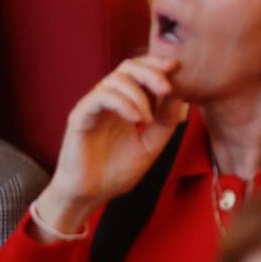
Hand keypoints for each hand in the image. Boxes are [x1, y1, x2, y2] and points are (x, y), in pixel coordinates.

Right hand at [35, 55, 186, 237]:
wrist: (90, 196)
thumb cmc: (116, 172)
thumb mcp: (150, 145)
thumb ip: (165, 121)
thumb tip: (180, 95)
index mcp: (124, 103)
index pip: (139, 71)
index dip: (156, 65)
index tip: (177, 67)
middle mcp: (107, 100)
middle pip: (127, 67)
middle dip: (150, 72)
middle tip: (167, 87)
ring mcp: (92, 106)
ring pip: (115, 79)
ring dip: (138, 94)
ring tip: (148, 119)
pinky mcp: (79, 116)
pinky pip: (101, 97)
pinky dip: (123, 103)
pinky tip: (136, 120)